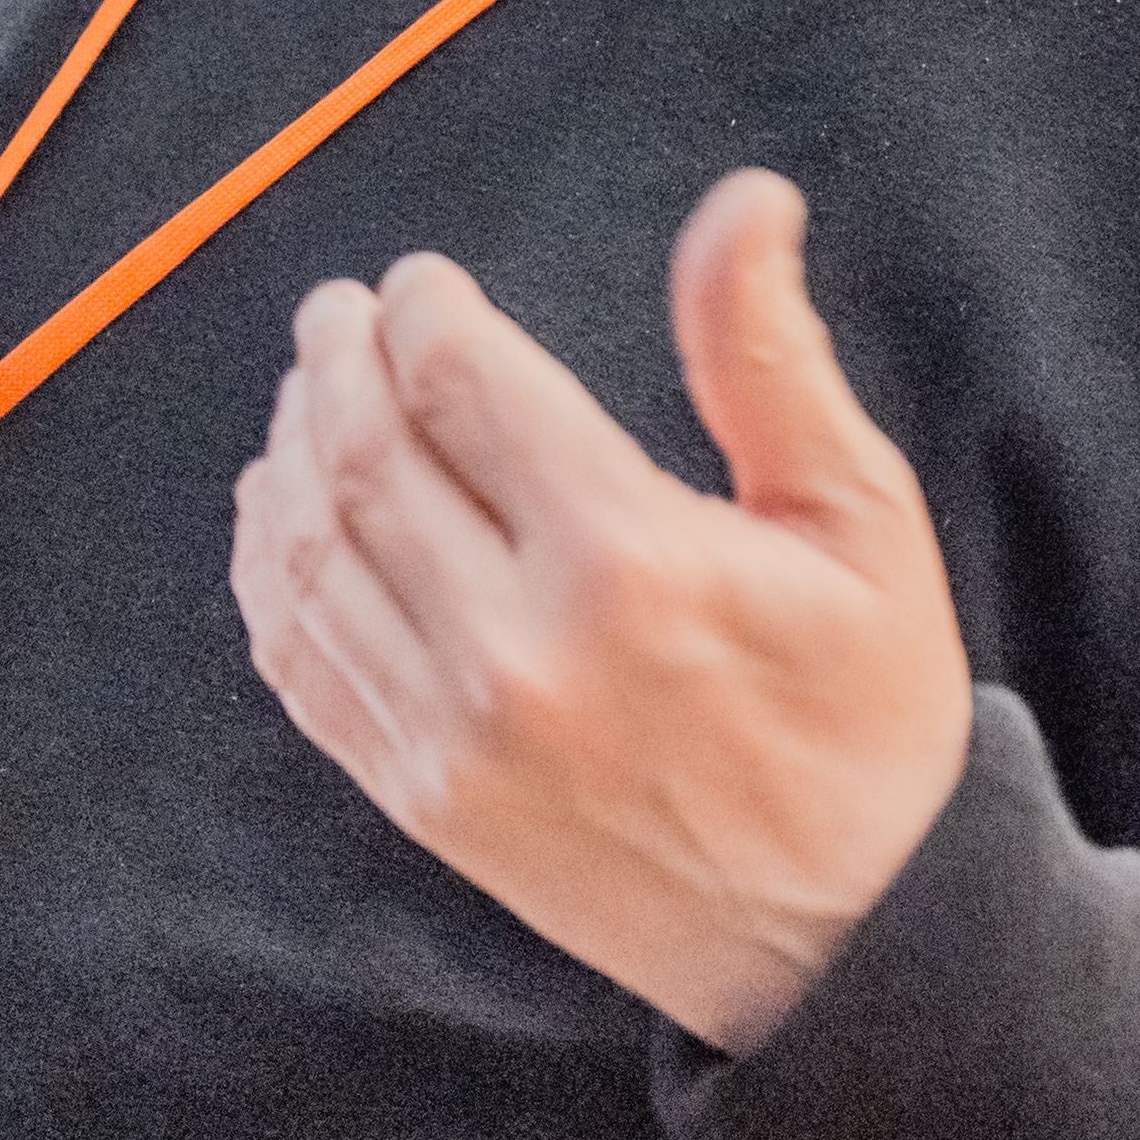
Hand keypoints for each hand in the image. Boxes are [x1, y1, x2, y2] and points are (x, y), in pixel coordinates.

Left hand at [228, 171, 972, 1051]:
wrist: (848, 938)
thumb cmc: (869, 713)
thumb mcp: (857, 521)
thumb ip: (769, 357)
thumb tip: (743, 200)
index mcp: (629, 559)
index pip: (465, 384)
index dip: (422, 312)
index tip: (421, 283)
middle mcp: (519, 648)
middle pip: (366, 455)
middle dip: (336, 360)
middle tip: (337, 313)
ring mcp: (456, 736)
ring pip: (314, 553)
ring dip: (292, 449)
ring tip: (308, 392)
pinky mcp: (425, 802)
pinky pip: (304, 665)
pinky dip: (269, 573)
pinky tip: (277, 515)